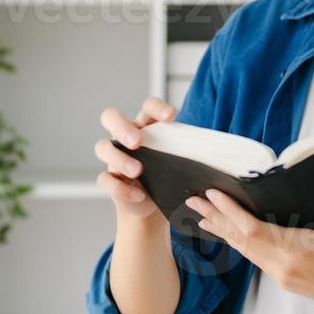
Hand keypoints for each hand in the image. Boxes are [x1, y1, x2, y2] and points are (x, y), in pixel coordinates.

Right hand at [94, 96, 177, 221]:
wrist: (152, 206)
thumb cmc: (168, 176)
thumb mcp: (178, 162)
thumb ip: (185, 153)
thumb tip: (210, 153)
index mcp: (146, 126)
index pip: (147, 107)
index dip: (157, 107)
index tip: (171, 116)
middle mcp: (126, 137)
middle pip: (111, 117)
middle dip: (122, 127)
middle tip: (137, 141)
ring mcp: (114, 157)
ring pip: (103, 147)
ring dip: (120, 159)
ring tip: (138, 171)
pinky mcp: (110, 179)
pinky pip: (104, 179)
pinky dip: (121, 188)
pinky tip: (138, 195)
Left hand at [185, 166, 313, 313]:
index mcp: (298, 252)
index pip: (252, 229)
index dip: (229, 211)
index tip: (211, 194)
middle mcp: (284, 268)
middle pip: (241, 241)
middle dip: (216, 220)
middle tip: (192, 202)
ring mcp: (285, 278)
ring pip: (247, 252)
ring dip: (226, 233)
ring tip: (205, 218)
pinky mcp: (290, 282)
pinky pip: (258, 259)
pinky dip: (243, 244)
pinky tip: (238, 236)